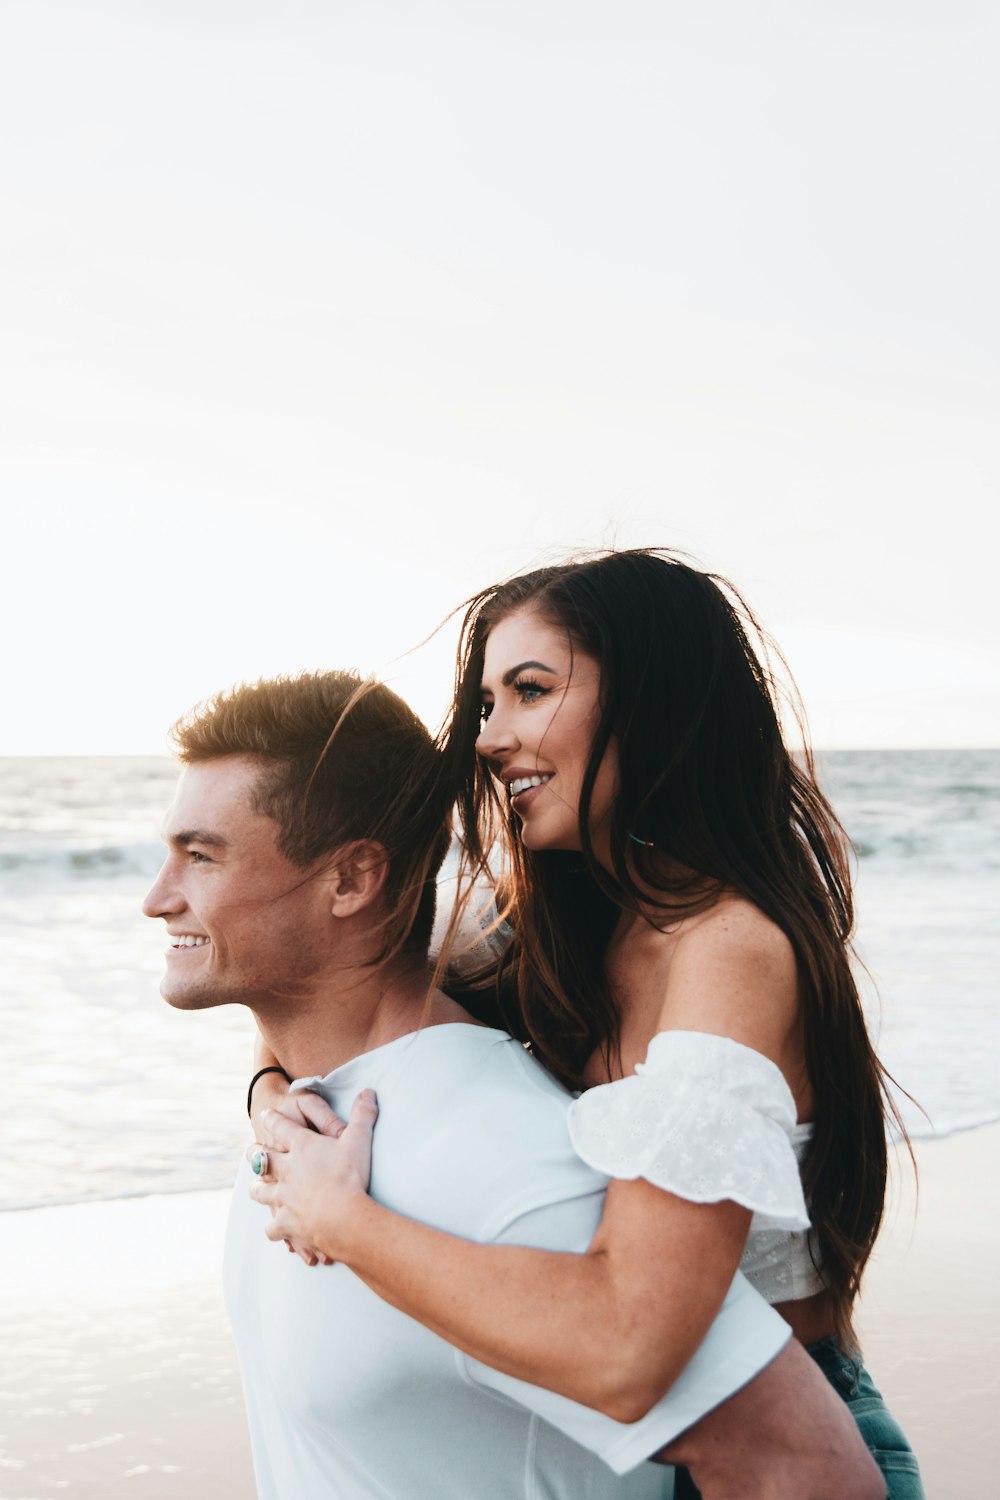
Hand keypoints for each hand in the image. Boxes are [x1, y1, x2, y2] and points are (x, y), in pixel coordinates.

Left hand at [248, 1089, 378, 1264]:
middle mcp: (287, 1170)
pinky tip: (276, 1230)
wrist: (342, 1218)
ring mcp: (283, 1198)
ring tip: (257, 1189)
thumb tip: (368, 1091)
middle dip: (255, 1153)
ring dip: (258, 1189)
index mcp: (302, 1147)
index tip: (266, 1113)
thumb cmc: (350, 1176)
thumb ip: (363, 1114)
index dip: (273, 1119)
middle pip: (262, 1158)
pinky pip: (272, 1227)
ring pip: (260, 1191)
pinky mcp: (284, 1223)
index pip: (281, 1126)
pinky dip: (274, 1228)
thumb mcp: (359, 1140)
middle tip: (251, 1150)